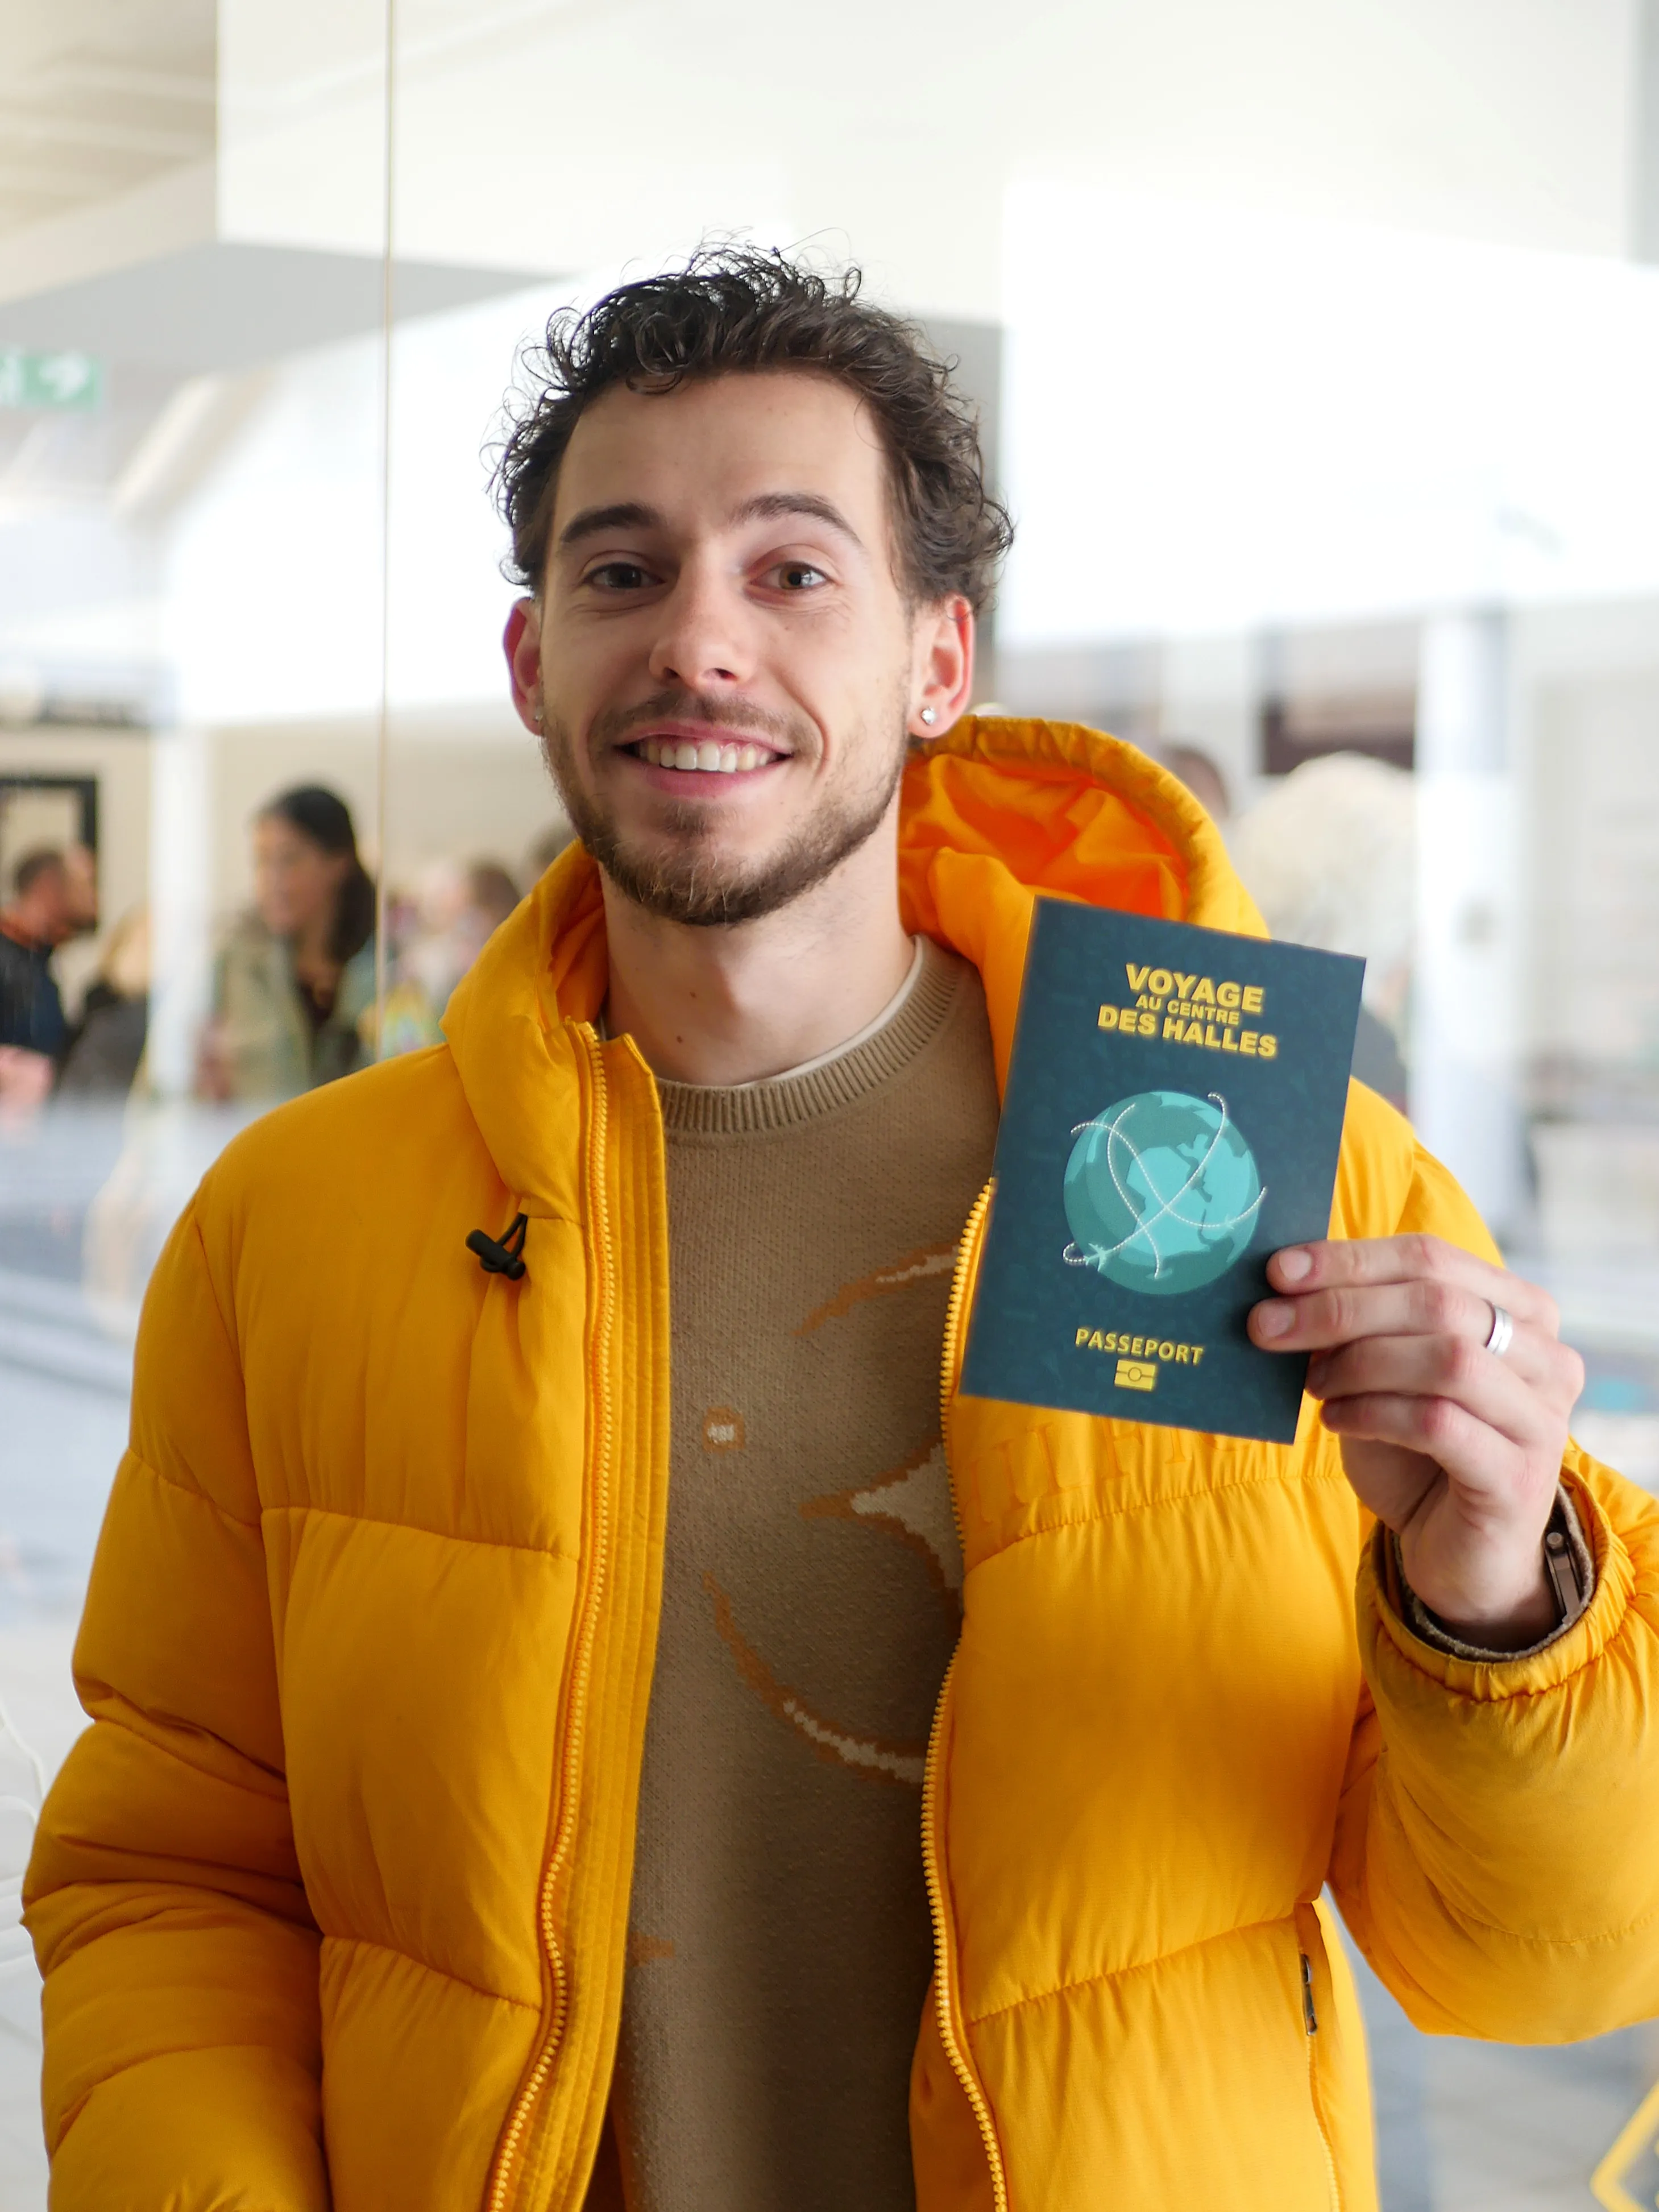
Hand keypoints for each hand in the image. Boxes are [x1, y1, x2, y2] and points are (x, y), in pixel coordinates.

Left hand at [1249, 1236, 1583, 1648]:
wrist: (1458, 1553)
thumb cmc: (1417, 1451)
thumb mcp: (1384, 1374)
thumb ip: (1357, 1325)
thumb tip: (1284, 1282)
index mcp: (1520, 1312)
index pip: (1430, 1257)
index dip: (1349, 1260)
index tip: (1277, 1271)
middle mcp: (1546, 1358)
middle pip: (1437, 1302)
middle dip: (1339, 1308)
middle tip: (1267, 1326)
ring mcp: (1540, 1419)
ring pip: (1446, 1359)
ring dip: (1360, 1363)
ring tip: (1313, 1384)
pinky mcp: (1517, 1478)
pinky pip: (1438, 1423)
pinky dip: (1373, 1413)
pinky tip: (1336, 1420)